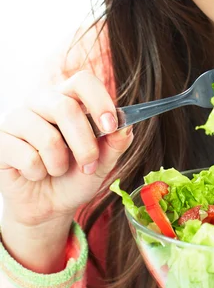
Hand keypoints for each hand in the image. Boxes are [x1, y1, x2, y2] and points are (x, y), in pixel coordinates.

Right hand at [0, 71, 132, 269]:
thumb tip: (126, 126)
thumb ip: (115, 144)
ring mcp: (18, 118)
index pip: (83, 81)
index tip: (111, 126)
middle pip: (66, 107)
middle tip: (89, 164)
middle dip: (84, 144)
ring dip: (60, 163)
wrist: (48, 206)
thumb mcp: (102, 163)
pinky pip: (26, 156)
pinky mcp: (2, 140)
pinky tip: (35, 173)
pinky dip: (38, 172)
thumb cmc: (75, 177)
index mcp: (69, 98)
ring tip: (57, 170)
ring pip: (47, 136)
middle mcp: (42, 101)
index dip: (98, 101)